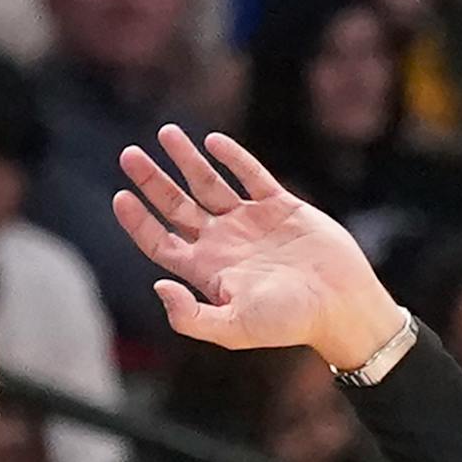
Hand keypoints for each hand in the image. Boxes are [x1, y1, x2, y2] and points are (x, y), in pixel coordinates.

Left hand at [114, 126, 406, 365]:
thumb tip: (158, 286)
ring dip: (186, 159)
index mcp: (206, 271)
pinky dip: (234, 157)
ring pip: (209, 183)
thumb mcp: (233, 329)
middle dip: (151, 180)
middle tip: (128, 155)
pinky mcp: (281, 206)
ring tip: (166, 132)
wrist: (341, 305)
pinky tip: (214, 141)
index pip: (160, 241)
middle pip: (176, 206)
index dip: (138, 221)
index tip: (120, 195)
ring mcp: (250, 222)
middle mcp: (223, 243)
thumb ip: (190, 316)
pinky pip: (252, 175)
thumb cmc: (288, 322)